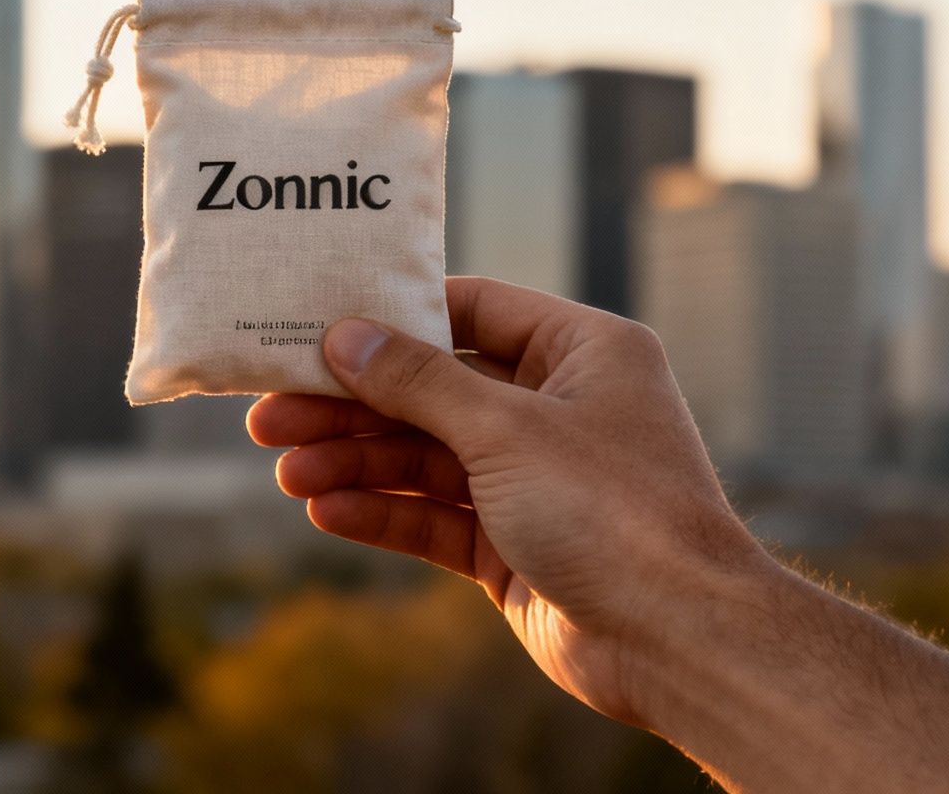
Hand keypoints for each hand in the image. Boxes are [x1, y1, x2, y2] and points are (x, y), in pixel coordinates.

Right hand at [247, 276, 778, 729]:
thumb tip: (345, 337)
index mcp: (584, 353)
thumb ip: (419, 382)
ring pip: (428, 458)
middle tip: (272, 413)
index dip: (397, 317)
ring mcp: (536, 480)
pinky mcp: (516, 545)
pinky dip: (384, 512)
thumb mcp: (505, 428)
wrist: (676, 638)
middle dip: (355, 405)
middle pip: (436, 391)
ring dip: (357, 462)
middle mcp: (561, 409)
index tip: (320, 326)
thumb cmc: (612, 509)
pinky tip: (326, 510)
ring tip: (286, 471)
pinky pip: (437, 517)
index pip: (475, 310)